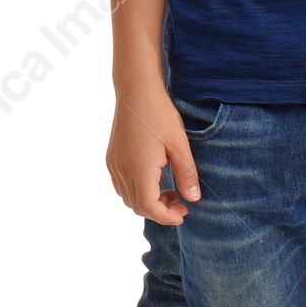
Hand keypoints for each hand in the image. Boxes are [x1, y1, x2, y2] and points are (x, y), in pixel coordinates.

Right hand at [106, 83, 200, 224]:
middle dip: (160, 211)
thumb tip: (194, 199)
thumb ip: (186, 172)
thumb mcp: (179, 142)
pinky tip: (154, 179)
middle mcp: (122, 171)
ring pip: (128, 198)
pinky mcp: (112, 158)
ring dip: (148, 201)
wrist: (136, 90)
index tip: (184, 214)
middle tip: (181, 204)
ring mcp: (114, 165)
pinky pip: (122, 185)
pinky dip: (138, 191)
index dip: (166, 217)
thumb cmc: (159, 113)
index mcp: (139, 170)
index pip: (149, 207)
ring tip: (171, 192)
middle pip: (138, 206)